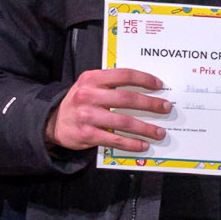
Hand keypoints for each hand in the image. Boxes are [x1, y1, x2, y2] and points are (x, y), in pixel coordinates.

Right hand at [45, 67, 170, 152]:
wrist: (54, 121)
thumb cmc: (79, 102)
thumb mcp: (89, 85)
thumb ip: (111, 83)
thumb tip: (143, 87)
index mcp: (91, 79)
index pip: (123, 75)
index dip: (144, 79)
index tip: (159, 85)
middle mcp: (88, 95)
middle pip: (127, 99)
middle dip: (151, 104)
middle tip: (166, 108)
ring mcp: (87, 116)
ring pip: (124, 122)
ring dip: (145, 128)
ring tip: (159, 132)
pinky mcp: (87, 134)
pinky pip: (115, 140)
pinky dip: (132, 143)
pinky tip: (143, 144)